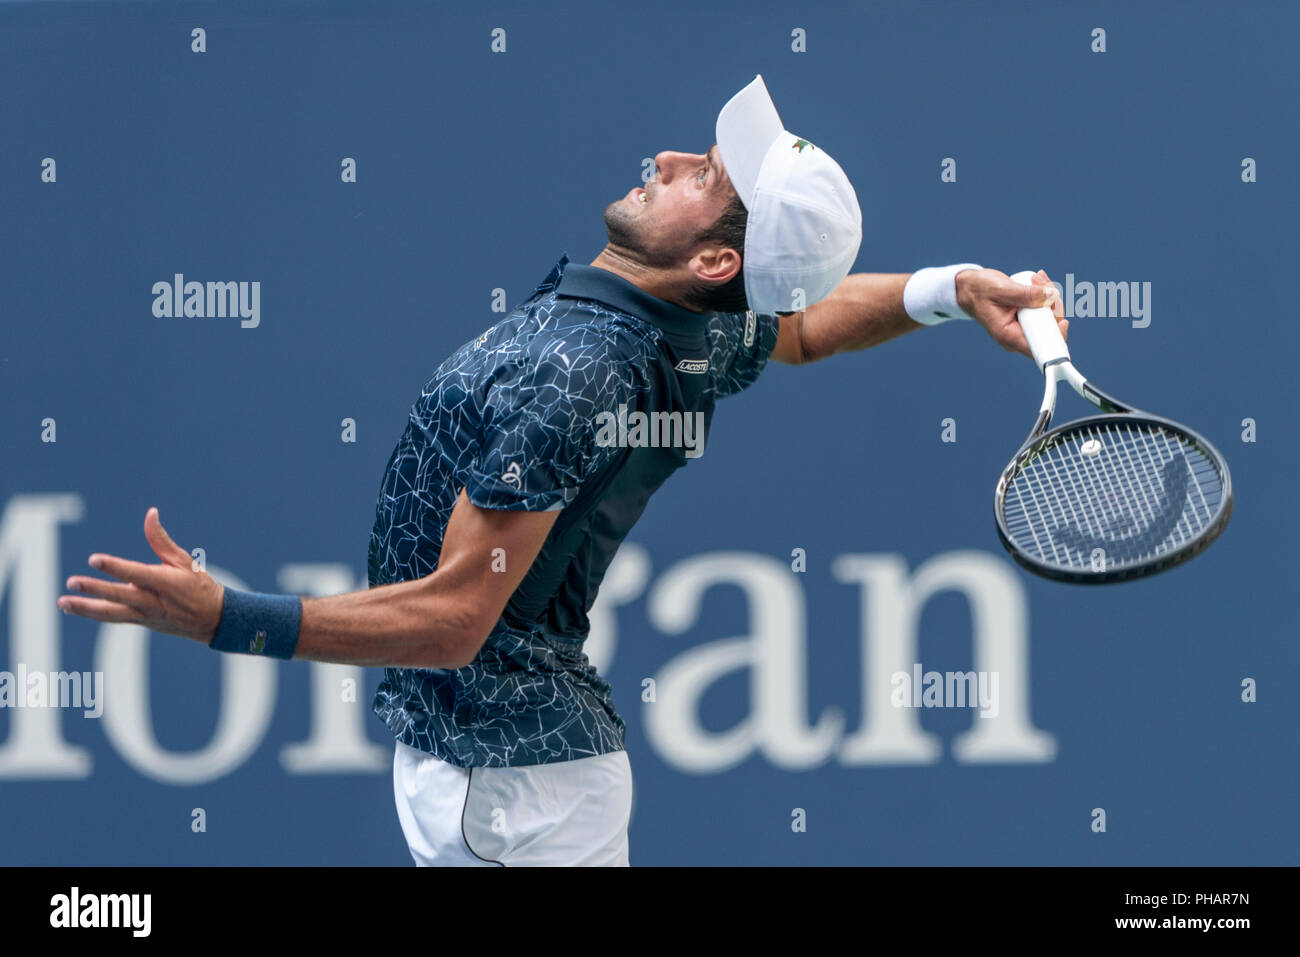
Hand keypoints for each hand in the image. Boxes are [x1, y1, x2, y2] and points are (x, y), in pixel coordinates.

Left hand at [57, 507, 224, 642]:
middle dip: (94, 589)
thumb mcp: (184, 560)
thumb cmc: (198, 584)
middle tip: (72, 582)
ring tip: (62, 602)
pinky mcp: (139, 622)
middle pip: (118, 596)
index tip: (95, 559)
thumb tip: (150, 513)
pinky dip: (91, 613)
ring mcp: (144, 614)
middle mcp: (152, 600)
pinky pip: (111, 618)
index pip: (135, 573)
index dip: (115, 567)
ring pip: (110, 613)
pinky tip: (73, 607)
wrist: (211, 620)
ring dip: (84, 608)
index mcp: (165, 582)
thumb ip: (161, 539)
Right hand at [955, 267, 1068, 358]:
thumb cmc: (980, 291)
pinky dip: (1045, 294)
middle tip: (1041, 283)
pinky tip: (1037, 281)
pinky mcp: (1028, 319)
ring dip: (1049, 295)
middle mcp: (1018, 336)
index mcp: (1009, 336)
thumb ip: (1026, 294)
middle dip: (1052, 304)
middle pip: (1050, 329)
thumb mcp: (1001, 289)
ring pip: (1050, 317)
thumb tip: (1052, 296)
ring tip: (1036, 279)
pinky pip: (1045, 309)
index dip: (1055, 337)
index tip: (1063, 321)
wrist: (970, 289)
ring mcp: (1024, 327)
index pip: (1039, 348)